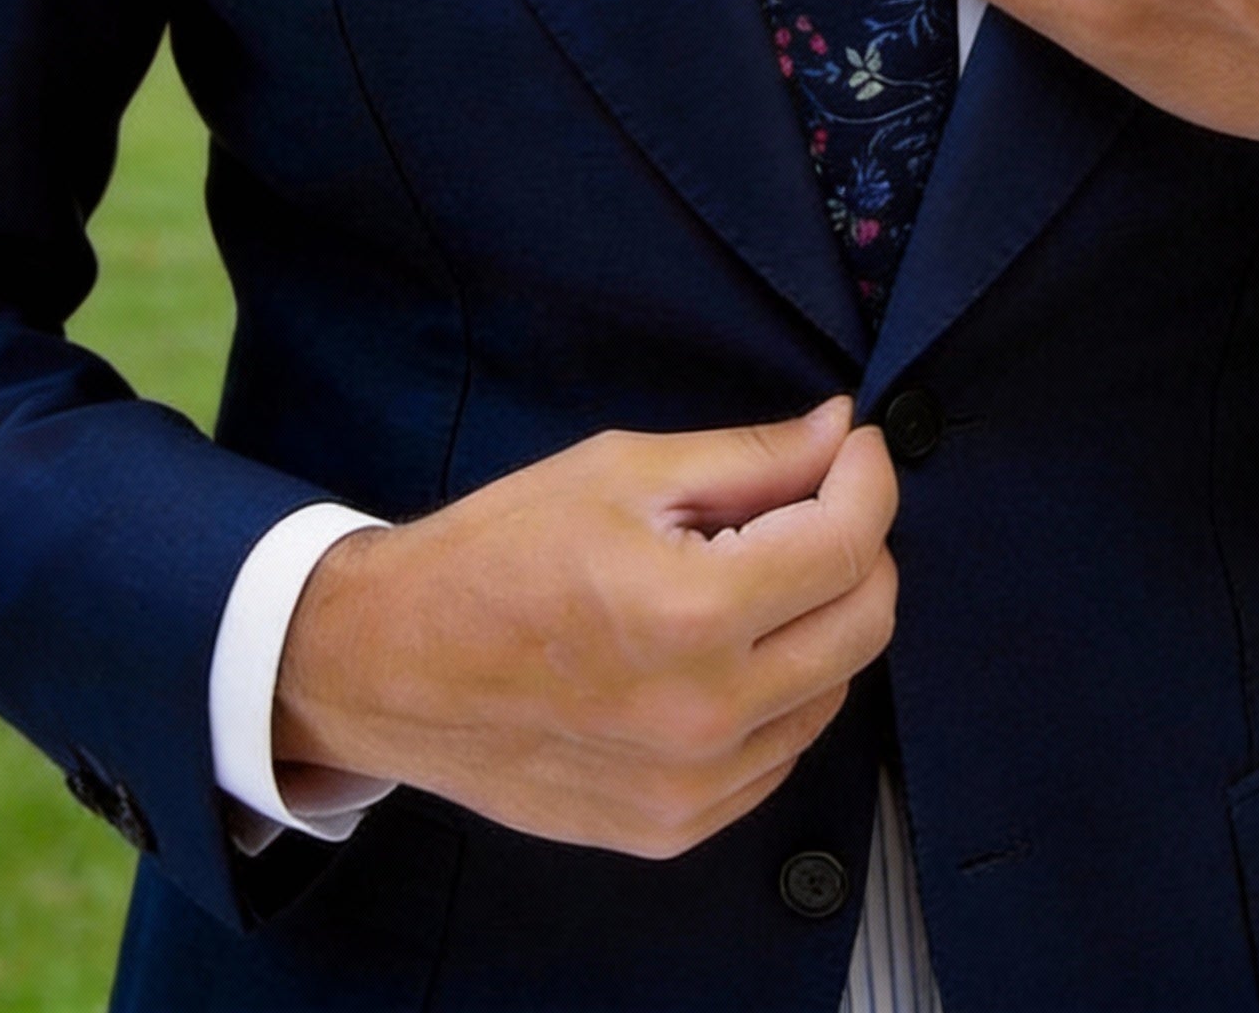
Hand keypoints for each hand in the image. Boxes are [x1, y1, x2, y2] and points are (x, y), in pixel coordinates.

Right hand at [273, 398, 897, 858]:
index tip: (856, 448)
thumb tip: (840, 432)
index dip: (869, 479)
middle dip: (861, 545)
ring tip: (753, 574)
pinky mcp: (674, 827)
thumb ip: (750, 457)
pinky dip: (781, 689)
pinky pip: (780, 750)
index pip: (849, 544)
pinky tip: (726, 646)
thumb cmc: (495, 554)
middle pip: (866, 622)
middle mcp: (705, 714)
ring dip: (822, 619)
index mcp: (691, 612)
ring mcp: (692, 786)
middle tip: (818, 501)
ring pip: (834, 689)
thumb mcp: (622, 470)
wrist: (388, 667)